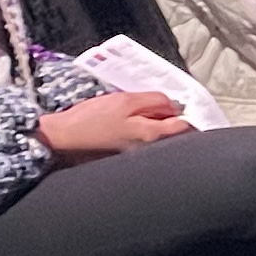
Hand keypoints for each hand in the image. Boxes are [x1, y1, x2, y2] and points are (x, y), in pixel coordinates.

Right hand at [42, 90, 194, 158]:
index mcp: (151, 135)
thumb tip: (175, 105)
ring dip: (163, 126)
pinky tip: (137, 123)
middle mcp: (149, 150)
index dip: (188, 113)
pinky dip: (149, 132)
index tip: (186, 104)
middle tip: (167, 107)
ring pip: (162, 139)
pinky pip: (148, 143)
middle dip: (178, 121)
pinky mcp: (129, 155)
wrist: (66, 136)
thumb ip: (153, 101)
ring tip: (151, 113)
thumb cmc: (93, 117)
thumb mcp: (125, 100)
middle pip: (175, 135)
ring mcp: (140, 154)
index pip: (184, 127)